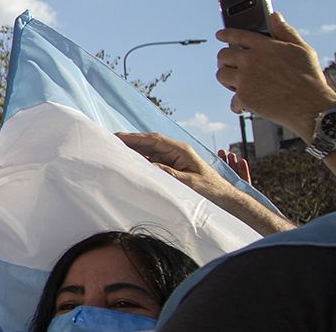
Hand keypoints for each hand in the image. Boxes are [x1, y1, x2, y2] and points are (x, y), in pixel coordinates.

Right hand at [119, 131, 295, 235]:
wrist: (226, 200)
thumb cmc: (211, 191)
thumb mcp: (190, 183)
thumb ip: (169, 174)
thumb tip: (149, 166)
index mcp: (181, 150)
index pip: (153, 140)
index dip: (134, 137)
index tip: (117, 136)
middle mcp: (175, 151)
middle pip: (148, 142)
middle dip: (130, 141)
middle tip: (109, 141)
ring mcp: (173, 158)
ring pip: (148, 151)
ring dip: (133, 150)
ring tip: (114, 150)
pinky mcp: (172, 167)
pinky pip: (152, 160)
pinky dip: (140, 160)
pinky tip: (129, 162)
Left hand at [216, 12, 335, 138]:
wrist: (312, 105)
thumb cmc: (310, 77)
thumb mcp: (302, 49)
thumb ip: (285, 31)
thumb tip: (275, 16)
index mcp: (264, 46)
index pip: (237, 35)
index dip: (226, 34)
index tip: (220, 35)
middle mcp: (250, 60)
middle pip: (222, 55)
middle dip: (224, 59)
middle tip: (229, 64)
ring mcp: (245, 79)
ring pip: (221, 75)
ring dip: (227, 79)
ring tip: (235, 83)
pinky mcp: (244, 97)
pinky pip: (232, 100)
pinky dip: (238, 104)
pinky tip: (243, 105)